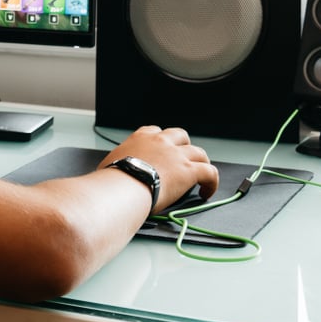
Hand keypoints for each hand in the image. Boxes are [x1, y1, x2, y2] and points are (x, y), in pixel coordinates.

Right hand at [98, 126, 218, 212]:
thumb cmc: (112, 179)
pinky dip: (211, 181)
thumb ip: (116, 165)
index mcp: (140, 138)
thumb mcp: (109, 163)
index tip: (161, 150)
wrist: (123, 186)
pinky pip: (209, 172)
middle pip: (180, 135)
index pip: (154, 130)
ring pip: (199, 152)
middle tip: (184, 159)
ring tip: (200, 176)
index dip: (161, 140)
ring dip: (201, 162)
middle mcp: (160, 142)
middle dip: (184, 146)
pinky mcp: (189, 171)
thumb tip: (109, 177)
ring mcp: (176, 155)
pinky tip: (207, 191)